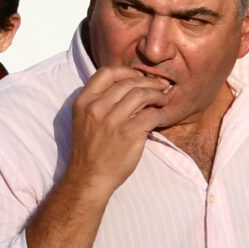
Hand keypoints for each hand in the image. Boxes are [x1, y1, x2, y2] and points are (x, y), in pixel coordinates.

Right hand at [65, 66, 170, 195]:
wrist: (89, 176)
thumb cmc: (91, 149)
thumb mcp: (86, 119)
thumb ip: (101, 102)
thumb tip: (129, 87)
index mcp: (83, 101)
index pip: (106, 72)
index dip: (127, 71)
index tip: (140, 76)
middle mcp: (96, 107)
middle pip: (128, 82)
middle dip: (149, 82)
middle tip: (162, 86)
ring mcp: (112, 120)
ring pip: (142, 94)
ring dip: (158, 95)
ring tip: (164, 100)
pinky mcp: (128, 133)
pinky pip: (152, 115)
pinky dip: (162, 113)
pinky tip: (165, 115)